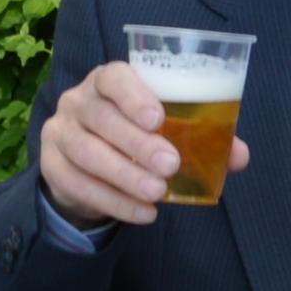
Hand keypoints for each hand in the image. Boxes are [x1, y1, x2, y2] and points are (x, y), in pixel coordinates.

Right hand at [39, 62, 250, 229]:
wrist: (86, 165)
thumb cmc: (133, 135)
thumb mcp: (164, 130)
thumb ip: (201, 138)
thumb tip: (239, 156)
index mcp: (108, 81)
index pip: (114, 77)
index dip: (133, 95)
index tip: (157, 118)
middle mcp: (78, 100)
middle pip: (101, 117)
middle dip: (136, 143)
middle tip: (169, 165)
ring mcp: (59, 132)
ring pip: (86, 152)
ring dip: (124, 175)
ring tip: (157, 194)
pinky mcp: (51, 165)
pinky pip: (77, 184)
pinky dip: (113, 201)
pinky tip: (142, 213)